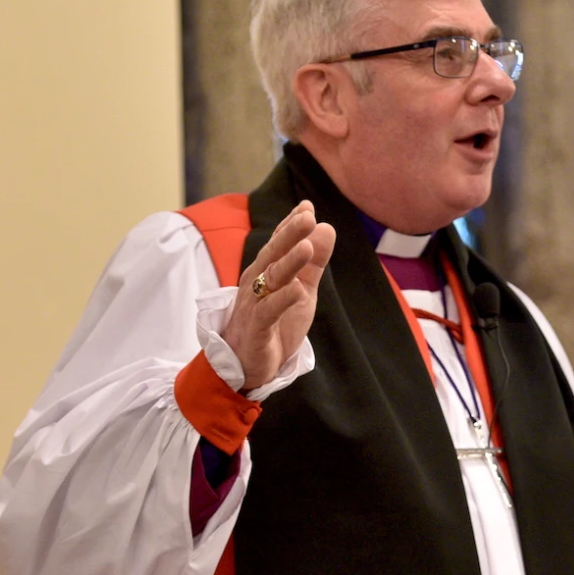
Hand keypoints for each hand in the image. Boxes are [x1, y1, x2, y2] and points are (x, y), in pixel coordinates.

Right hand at [222, 200, 335, 391]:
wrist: (246, 367)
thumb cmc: (272, 324)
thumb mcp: (300, 291)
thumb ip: (313, 263)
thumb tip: (327, 227)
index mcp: (265, 271)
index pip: (278, 243)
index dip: (290, 225)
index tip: (306, 207)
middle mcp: (256, 284)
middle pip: (273, 255)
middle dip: (289, 235)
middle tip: (307, 216)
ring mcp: (254, 305)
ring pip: (271, 279)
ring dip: (288, 262)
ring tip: (307, 247)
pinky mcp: (256, 329)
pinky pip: (268, 312)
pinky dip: (282, 300)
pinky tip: (297, 290)